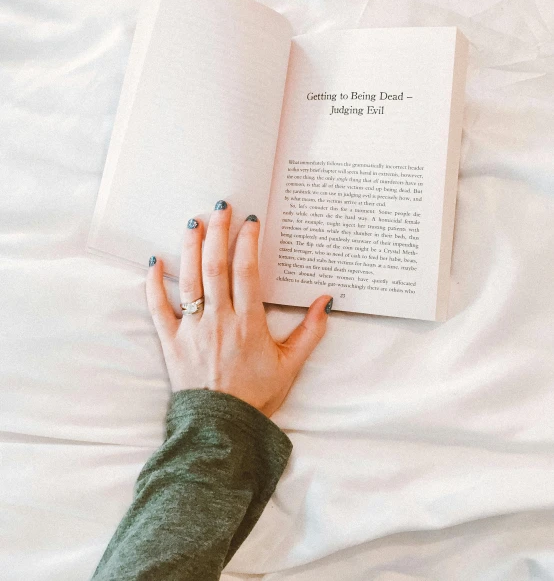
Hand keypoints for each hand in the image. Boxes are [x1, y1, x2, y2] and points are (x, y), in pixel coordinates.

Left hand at [145, 201, 331, 417]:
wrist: (222, 428)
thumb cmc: (257, 396)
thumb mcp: (291, 365)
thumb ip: (311, 331)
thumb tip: (326, 302)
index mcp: (248, 322)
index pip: (246, 271)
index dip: (247, 242)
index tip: (250, 222)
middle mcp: (219, 319)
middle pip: (215, 265)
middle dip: (217, 231)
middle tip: (220, 207)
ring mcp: (192, 328)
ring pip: (189, 279)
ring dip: (190, 247)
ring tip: (193, 222)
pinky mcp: (171, 341)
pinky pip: (158, 308)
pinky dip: (154, 284)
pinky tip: (155, 261)